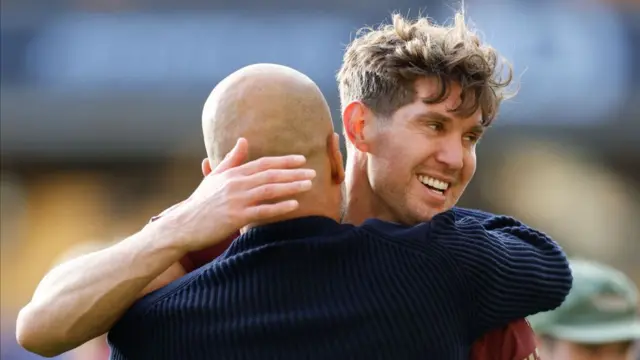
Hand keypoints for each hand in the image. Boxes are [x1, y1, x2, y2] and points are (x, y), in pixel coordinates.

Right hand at [160, 138, 315, 251]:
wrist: (182, 225)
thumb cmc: (200, 203)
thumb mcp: (215, 177)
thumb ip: (232, 159)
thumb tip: (244, 140)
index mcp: (233, 173)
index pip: (263, 163)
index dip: (284, 161)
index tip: (302, 159)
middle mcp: (236, 183)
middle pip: (270, 174)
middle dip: (294, 173)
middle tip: (313, 172)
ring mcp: (236, 200)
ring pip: (269, 190)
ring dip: (291, 186)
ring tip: (309, 185)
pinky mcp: (235, 217)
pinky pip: (262, 211)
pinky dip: (279, 207)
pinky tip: (294, 205)